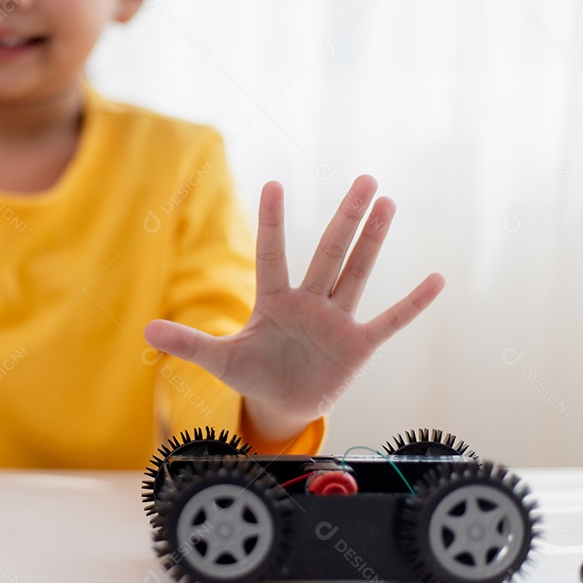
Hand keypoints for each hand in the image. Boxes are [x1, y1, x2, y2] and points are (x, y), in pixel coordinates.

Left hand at [145, 175, 444, 440]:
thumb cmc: (253, 374)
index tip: (275, 184)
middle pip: (328, 253)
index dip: (273, 223)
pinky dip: (411, 304)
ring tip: (388, 203)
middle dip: (346, 218)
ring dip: (373, 241)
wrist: (283, 402)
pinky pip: (389, 321)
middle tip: (365, 179)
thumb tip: (146, 329)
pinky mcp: (358, 345)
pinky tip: (436, 279)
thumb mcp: (219, 360)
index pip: (272, 255)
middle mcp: (308, 303)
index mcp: (273, 302)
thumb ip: (188, 343)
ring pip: (356, 274)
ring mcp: (335, 321)